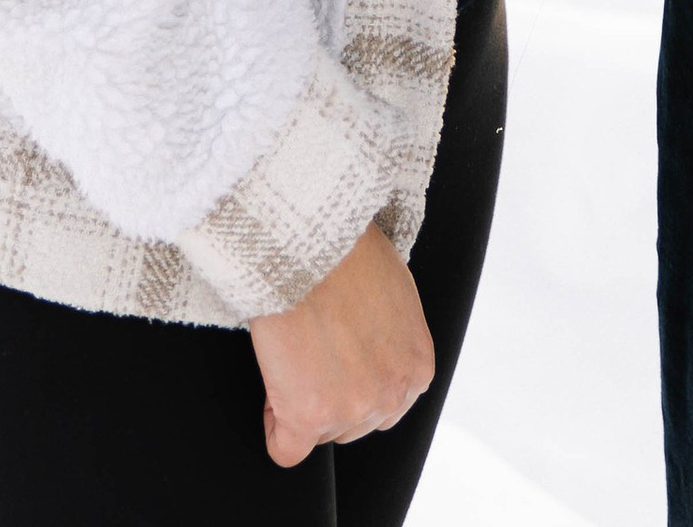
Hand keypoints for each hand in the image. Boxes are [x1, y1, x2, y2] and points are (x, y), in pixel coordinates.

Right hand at [250, 222, 433, 467]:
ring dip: (301, 404)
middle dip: (330, 395)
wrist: (315, 243)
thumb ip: (394, 341)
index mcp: (418, 368)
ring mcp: (353, 410)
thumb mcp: (397, 299)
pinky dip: (274, 428)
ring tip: (295, 352)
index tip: (335, 351)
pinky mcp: (310, 417)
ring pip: (319, 434)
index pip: (384, 404)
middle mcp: (393, 395)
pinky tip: (274, 390)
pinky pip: (285, 450)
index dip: (352, 379)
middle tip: (312, 349)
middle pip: (354, 424)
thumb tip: (374, 354)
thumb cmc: (350, 254)